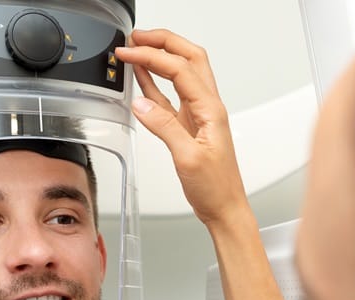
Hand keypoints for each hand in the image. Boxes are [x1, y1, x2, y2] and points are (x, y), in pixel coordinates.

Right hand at [115, 29, 252, 228]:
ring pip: (181, 73)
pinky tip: (142, 78)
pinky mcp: (189, 125)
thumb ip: (164, 127)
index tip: (129, 51)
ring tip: (137, 49)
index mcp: (210, 109)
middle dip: (162, 41)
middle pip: (188, 58)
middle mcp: (207, 106)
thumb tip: (142, 104)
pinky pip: (170, 96)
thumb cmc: (216, 187)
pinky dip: (155, 82)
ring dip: (160, 57)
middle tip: (137, 37)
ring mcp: (198, 114)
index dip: (152, 56)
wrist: (225, 207)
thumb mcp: (188, 158)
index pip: (180, 69)